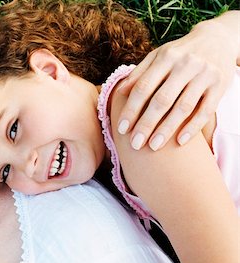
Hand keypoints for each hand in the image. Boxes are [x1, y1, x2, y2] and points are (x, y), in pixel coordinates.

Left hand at [115, 11, 238, 150]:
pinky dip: (192, 127)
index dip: (131, 109)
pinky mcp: (220, 85)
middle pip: (162, 100)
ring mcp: (204, 75)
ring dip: (167, 129)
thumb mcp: (158, 56)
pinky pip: (206, 110)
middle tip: (135, 144)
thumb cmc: (180, 53)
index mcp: (165, 58)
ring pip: (183, 107)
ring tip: (153, 146)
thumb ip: (140, 73)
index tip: (122, 129)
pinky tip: (179, 141)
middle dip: (146, 124)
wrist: (218, 39)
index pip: (143, 87)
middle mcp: (185, 65)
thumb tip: (120, 92)